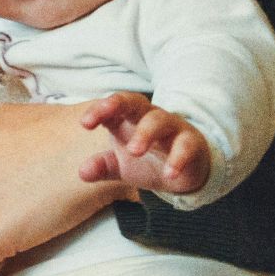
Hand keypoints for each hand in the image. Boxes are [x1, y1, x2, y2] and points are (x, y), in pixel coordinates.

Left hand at [79, 92, 211, 195]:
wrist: (186, 171)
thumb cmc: (148, 160)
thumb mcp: (121, 166)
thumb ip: (103, 166)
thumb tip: (82, 173)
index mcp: (128, 118)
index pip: (112, 106)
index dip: (99, 110)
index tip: (85, 123)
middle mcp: (149, 117)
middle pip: (135, 101)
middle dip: (118, 105)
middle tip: (104, 121)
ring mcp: (172, 127)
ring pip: (159, 120)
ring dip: (146, 133)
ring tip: (134, 152)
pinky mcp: (192, 143)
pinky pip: (185, 145)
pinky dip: (177, 159)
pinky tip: (169, 174)